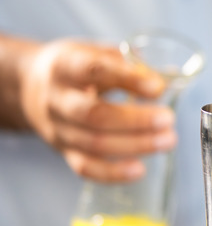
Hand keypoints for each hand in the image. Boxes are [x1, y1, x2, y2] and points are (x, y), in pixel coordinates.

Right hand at [18, 39, 175, 182]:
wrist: (27, 87)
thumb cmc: (74, 68)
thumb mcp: (94, 52)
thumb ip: (129, 63)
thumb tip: (169, 79)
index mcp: (65, 66)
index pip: (94, 71)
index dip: (128, 80)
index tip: (158, 88)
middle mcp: (57, 99)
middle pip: (94, 114)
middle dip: (136, 120)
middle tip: (169, 119)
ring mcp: (58, 129)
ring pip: (94, 144)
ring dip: (135, 145)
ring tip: (168, 141)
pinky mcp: (63, 151)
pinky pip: (86, 167)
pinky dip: (113, 173)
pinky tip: (140, 169)